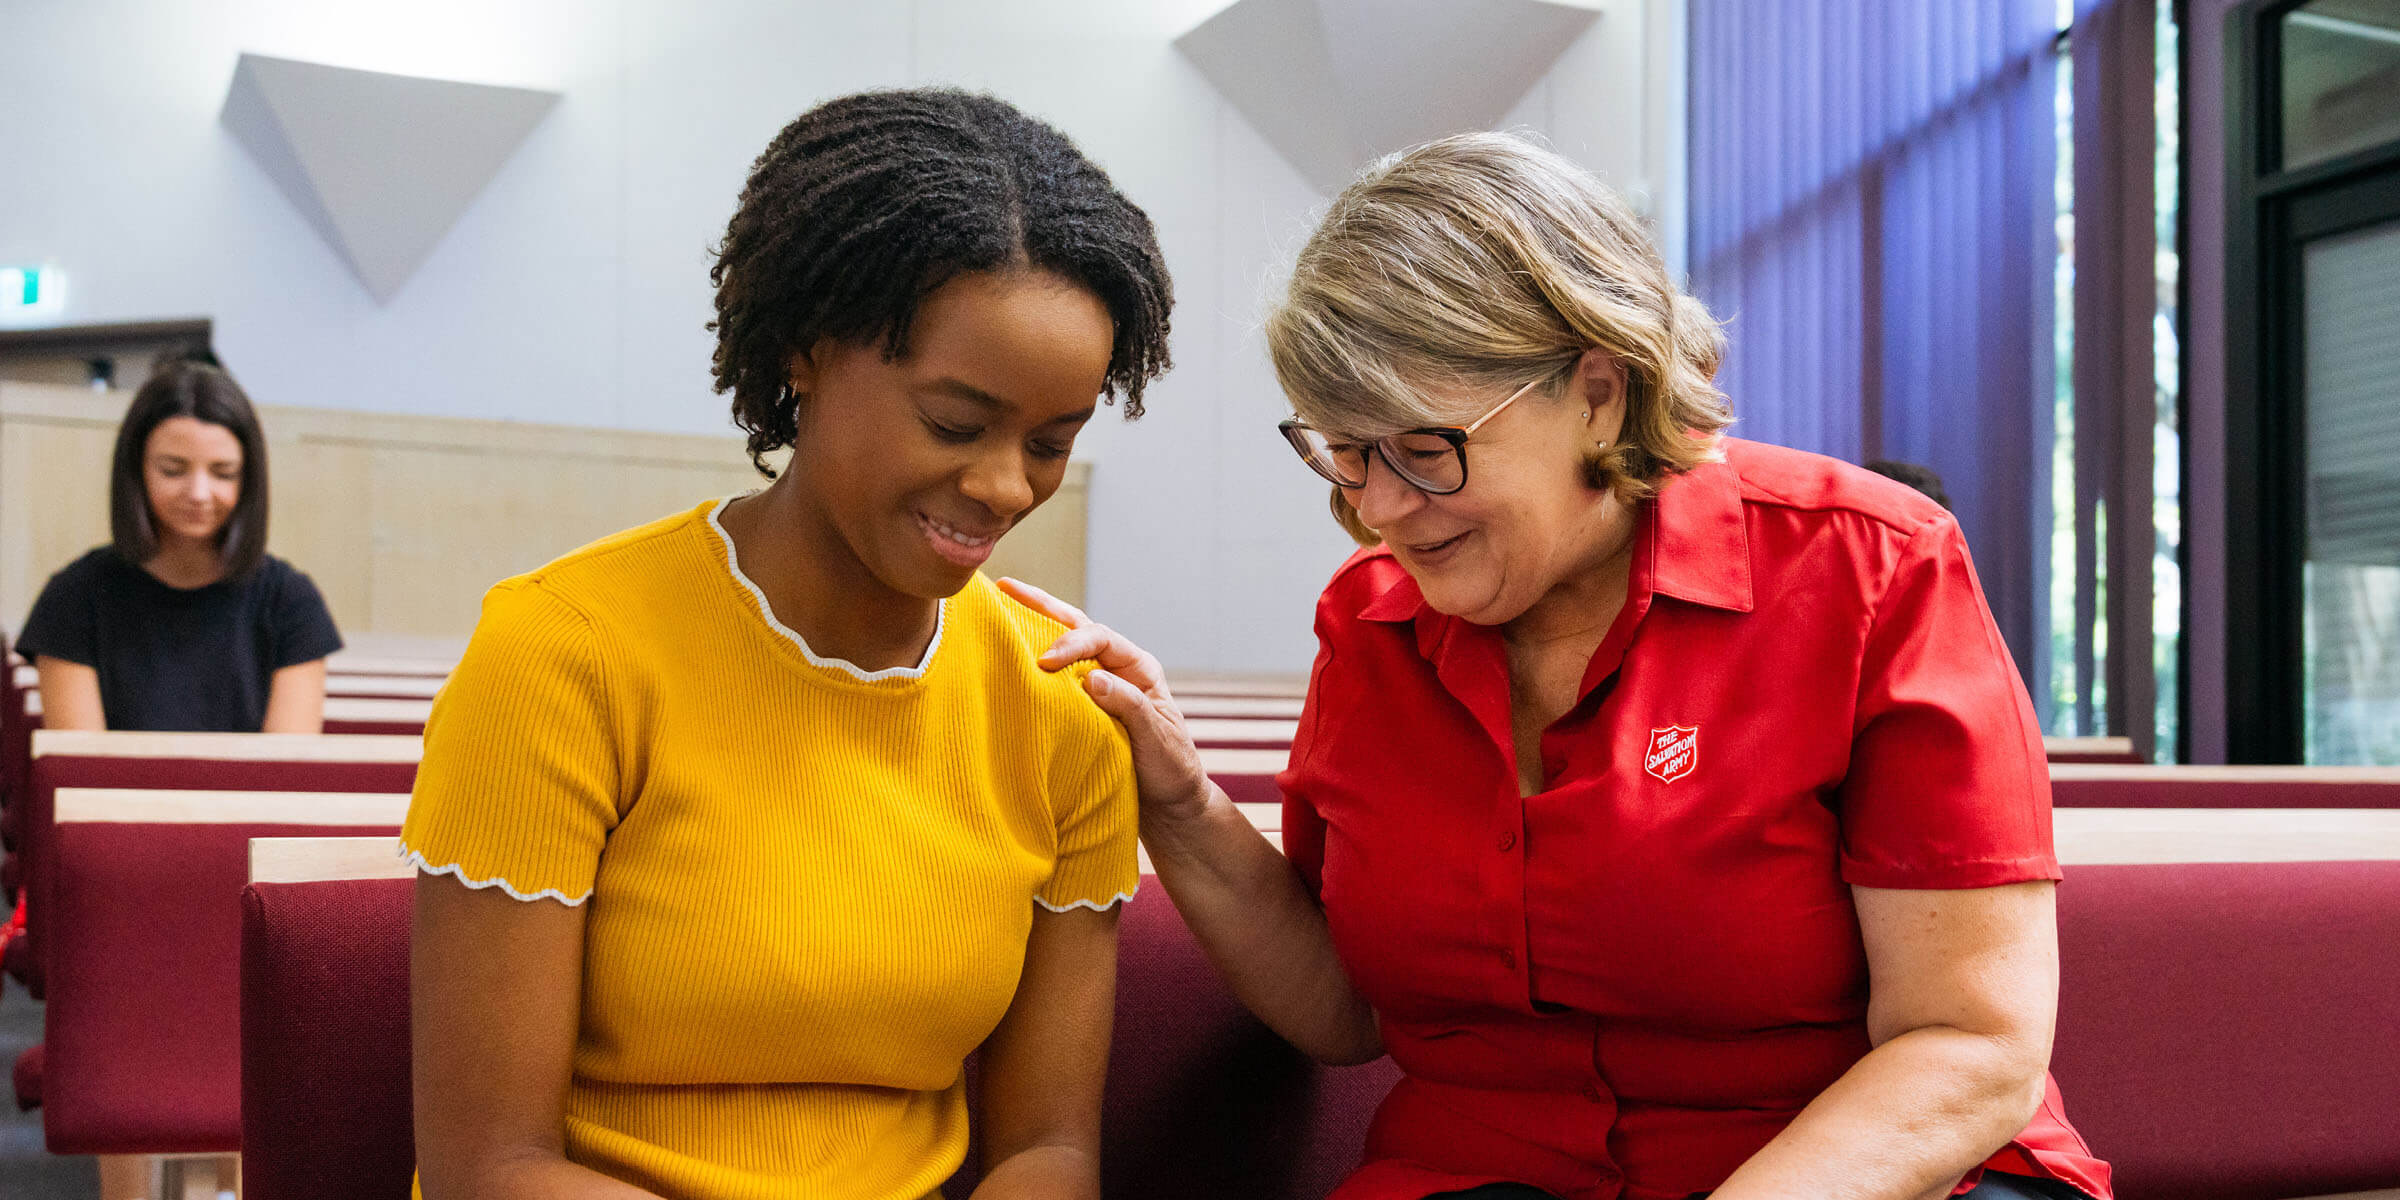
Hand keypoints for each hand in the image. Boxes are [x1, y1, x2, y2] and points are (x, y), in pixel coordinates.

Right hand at [995, 577, 1212, 824]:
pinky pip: (1055, 678)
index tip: (1045, 662)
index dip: (1070, 644)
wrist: (1169, 805)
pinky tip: (1008, 651)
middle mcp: (1117, 668)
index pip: (1100, 639)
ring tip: (999, 603)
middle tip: (1004, 587)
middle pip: (1077, 626)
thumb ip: (1128, 706)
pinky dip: (1031, 661)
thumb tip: (1092, 679)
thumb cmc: (1170, 770)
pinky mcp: (1082, 707)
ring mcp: (1098, 685)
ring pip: (1064, 645)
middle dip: (1041, 606)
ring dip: (1033, 625)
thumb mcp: (1156, 739)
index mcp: (1138, 667)